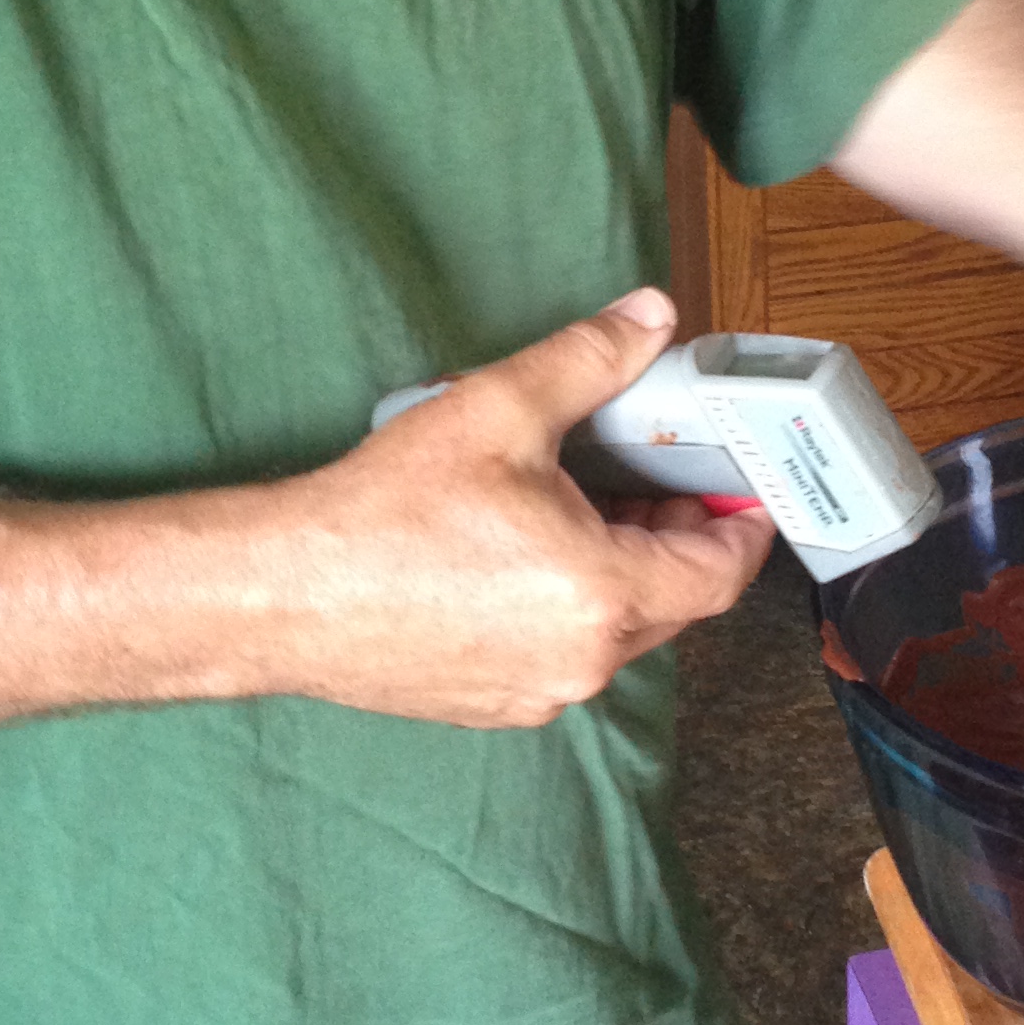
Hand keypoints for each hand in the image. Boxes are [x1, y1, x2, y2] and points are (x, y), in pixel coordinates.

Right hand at [254, 287, 775, 726]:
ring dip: (623, 575)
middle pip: (675, 605)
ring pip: (618, 633)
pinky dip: (572, 609)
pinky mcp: (495, 707)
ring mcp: (538, 693)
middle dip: (678, 542)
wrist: (280, 594)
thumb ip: (588, 361)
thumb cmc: (383, 513)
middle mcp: (583, 660)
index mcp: (603, 595)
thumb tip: (650, 317)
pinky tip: (528, 557)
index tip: (743, 493)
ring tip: (586, 509)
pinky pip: (565, 655)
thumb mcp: (497, 411)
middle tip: (657, 483)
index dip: (742, 528)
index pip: (719, 574)